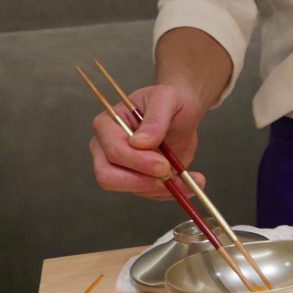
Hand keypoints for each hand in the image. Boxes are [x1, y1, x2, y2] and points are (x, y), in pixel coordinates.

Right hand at [89, 83, 208, 197]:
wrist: (181, 112)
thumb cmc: (170, 100)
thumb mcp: (167, 99)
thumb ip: (155, 119)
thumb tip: (140, 143)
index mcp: (107, 124)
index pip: (113, 151)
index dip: (138, 161)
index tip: (164, 164)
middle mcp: (105, 148)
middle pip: (108, 177)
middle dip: (142, 181)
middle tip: (170, 175)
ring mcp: (119, 166)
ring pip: (131, 189)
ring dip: (161, 189)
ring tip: (187, 179)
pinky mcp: (135, 179)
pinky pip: (148, 193)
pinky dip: (170, 191)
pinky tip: (187, 181)